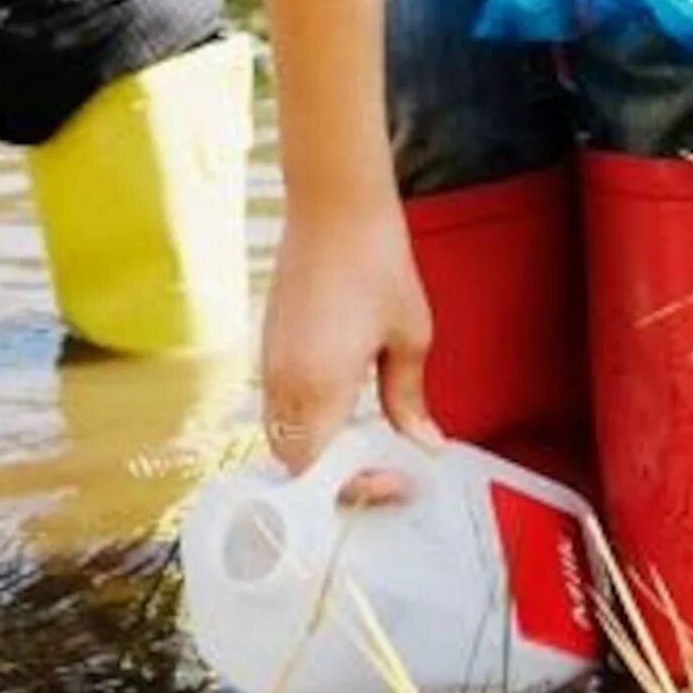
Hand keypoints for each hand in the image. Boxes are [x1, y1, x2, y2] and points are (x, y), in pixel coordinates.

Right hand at [258, 194, 436, 485]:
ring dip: (316, 445)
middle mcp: (284, 380)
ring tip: (363, 436)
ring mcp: (270, 360)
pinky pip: (278, 401)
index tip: (395, 476)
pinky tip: (342, 399)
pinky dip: (304, 416)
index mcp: (318, 386)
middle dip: (332, 474)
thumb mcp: (410, 336)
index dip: (353, 486)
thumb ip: (409, 399)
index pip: (316, 471)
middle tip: (379, 464)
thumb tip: (423, 443)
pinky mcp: (269, 341)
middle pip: (292, 459)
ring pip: (281, 431)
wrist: (335, 206)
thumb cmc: (377, 262)